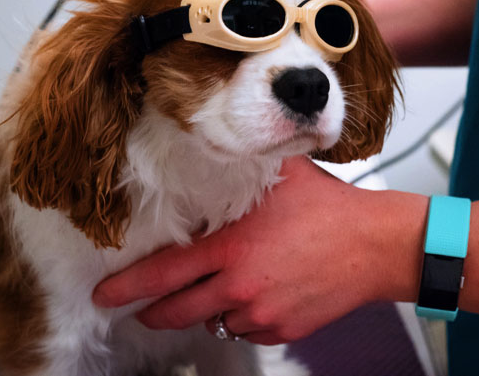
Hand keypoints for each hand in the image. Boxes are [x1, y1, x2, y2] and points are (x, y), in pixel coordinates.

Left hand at [93, 156, 427, 344]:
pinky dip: (242, 318)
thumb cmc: (329, 208)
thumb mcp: (278, 179)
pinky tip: (256, 296)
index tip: (106, 293)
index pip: (163, 274)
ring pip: (214, 321)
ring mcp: (261, 313)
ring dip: (207, 308)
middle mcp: (239, 286)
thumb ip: (241, 170)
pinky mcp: (282, 329)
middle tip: (142, 309)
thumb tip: (220, 150)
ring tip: (219, 288)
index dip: (127, 287)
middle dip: (153, 312)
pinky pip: (247, 330)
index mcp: (231, 248)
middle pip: (178, 311)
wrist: (372, 245)